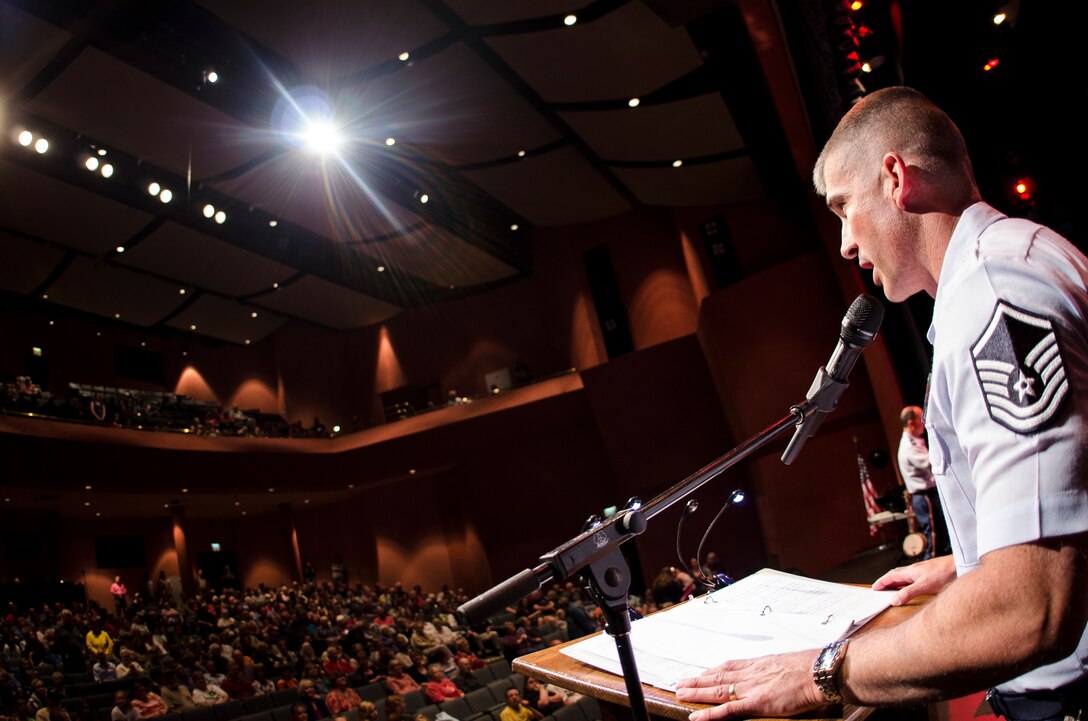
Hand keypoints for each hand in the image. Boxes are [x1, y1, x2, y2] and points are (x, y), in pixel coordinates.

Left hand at [674, 650, 824, 720]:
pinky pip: (728, 711)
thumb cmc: (810, 668)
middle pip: (717, 676)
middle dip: (698, 680)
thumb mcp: (788, 666)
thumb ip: (777, 672)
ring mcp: (751, 688)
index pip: (729, 666)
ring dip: (696, 692)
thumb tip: (778, 677)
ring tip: (681, 693)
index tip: (702, 672)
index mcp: (759, 664)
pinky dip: (710, 714)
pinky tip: (697, 717)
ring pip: (716, 690)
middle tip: (681, 682)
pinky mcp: (756, 703)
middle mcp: (750, 674)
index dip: (713, 670)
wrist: (819, 672)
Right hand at [871, 555, 955, 604]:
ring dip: (896, 582)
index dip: (881, 582)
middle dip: (886, 581)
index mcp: (909, 571)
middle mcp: (914, 570)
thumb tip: (893, 600)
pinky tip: (912, 586)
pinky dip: (906, 582)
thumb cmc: (943, 574)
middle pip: (895, 575)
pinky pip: (912, 577)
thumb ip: (908, 593)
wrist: (959, 566)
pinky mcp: (929, 573)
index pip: (890, 576)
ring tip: (893, 589)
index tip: (874, 588)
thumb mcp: (923, 586)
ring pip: (904, 576)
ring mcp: (922, 571)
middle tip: (880, 589)